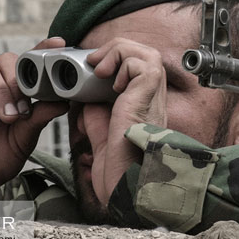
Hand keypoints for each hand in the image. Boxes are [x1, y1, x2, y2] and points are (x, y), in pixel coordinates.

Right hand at [0, 37, 68, 197]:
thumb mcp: (25, 137)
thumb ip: (40, 117)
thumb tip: (64, 101)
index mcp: (12, 87)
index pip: (27, 61)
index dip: (42, 49)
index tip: (59, 44)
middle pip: (5, 59)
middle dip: (18, 81)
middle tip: (24, 110)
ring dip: (0, 93)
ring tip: (8, 118)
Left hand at [84, 38, 167, 204]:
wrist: (126, 188)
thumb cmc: (120, 173)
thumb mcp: (101, 137)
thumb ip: (96, 116)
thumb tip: (85, 100)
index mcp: (143, 109)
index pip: (137, 68)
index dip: (116, 60)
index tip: (92, 68)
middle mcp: (152, 101)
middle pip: (145, 55)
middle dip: (118, 49)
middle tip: (94, 63)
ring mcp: (152, 100)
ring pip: (147, 54)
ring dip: (119, 52)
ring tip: (99, 68)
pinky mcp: (147, 98)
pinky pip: (143, 64)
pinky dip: (123, 63)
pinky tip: (109, 82)